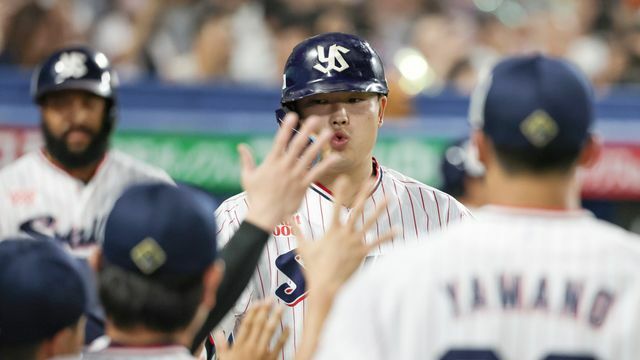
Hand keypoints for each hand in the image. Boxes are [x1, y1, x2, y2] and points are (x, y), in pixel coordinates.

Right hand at [213, 300, 288, 359]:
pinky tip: (288, 327)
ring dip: (275, 318)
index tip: (257, 302)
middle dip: (265, 310)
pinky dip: (284, 336)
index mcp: (239, 345)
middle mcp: (251, 346)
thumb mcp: (223, 359)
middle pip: (259, 324)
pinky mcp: (270, 359)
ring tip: (280, 308)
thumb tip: (217, 332)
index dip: (252, 312)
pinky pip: (279, 346)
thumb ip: (221, 345)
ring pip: (269, 332)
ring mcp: (262, 353)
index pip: (246, 324)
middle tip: (270, 299)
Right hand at [241, 112, 335, 231]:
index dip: (286, 127)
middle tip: (314, 119)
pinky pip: (317, 173)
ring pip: (309, 156)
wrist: (265, 215)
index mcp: (271, 162)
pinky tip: (335, 157)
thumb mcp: (247, 177)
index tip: (292, 116)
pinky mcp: (303, 185)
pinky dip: (326, 165)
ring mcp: (295, 175)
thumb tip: (241, 146)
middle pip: (297, 145)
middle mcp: (285, 166)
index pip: (280, 141)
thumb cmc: (255, 197)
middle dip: (306, 130)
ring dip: (320, 143)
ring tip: (328, 132)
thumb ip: (246, 160)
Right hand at [294, 176, 395, 295]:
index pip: (335, 206)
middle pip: (356, 209)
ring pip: (370, 222)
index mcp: (332, 230)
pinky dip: (387, 236)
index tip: (343, 178)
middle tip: (369, 180)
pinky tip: (397, 229)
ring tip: (389, 198)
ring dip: (379, 209)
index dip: (339, 191)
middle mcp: (345, 233)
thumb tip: (284, 218)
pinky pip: (377, 242)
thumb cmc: (313, 268)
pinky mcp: (363, 253)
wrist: (325, 287)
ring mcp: (355, 243)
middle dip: (363, 193)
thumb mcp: (303, 247)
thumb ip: (296, 231)